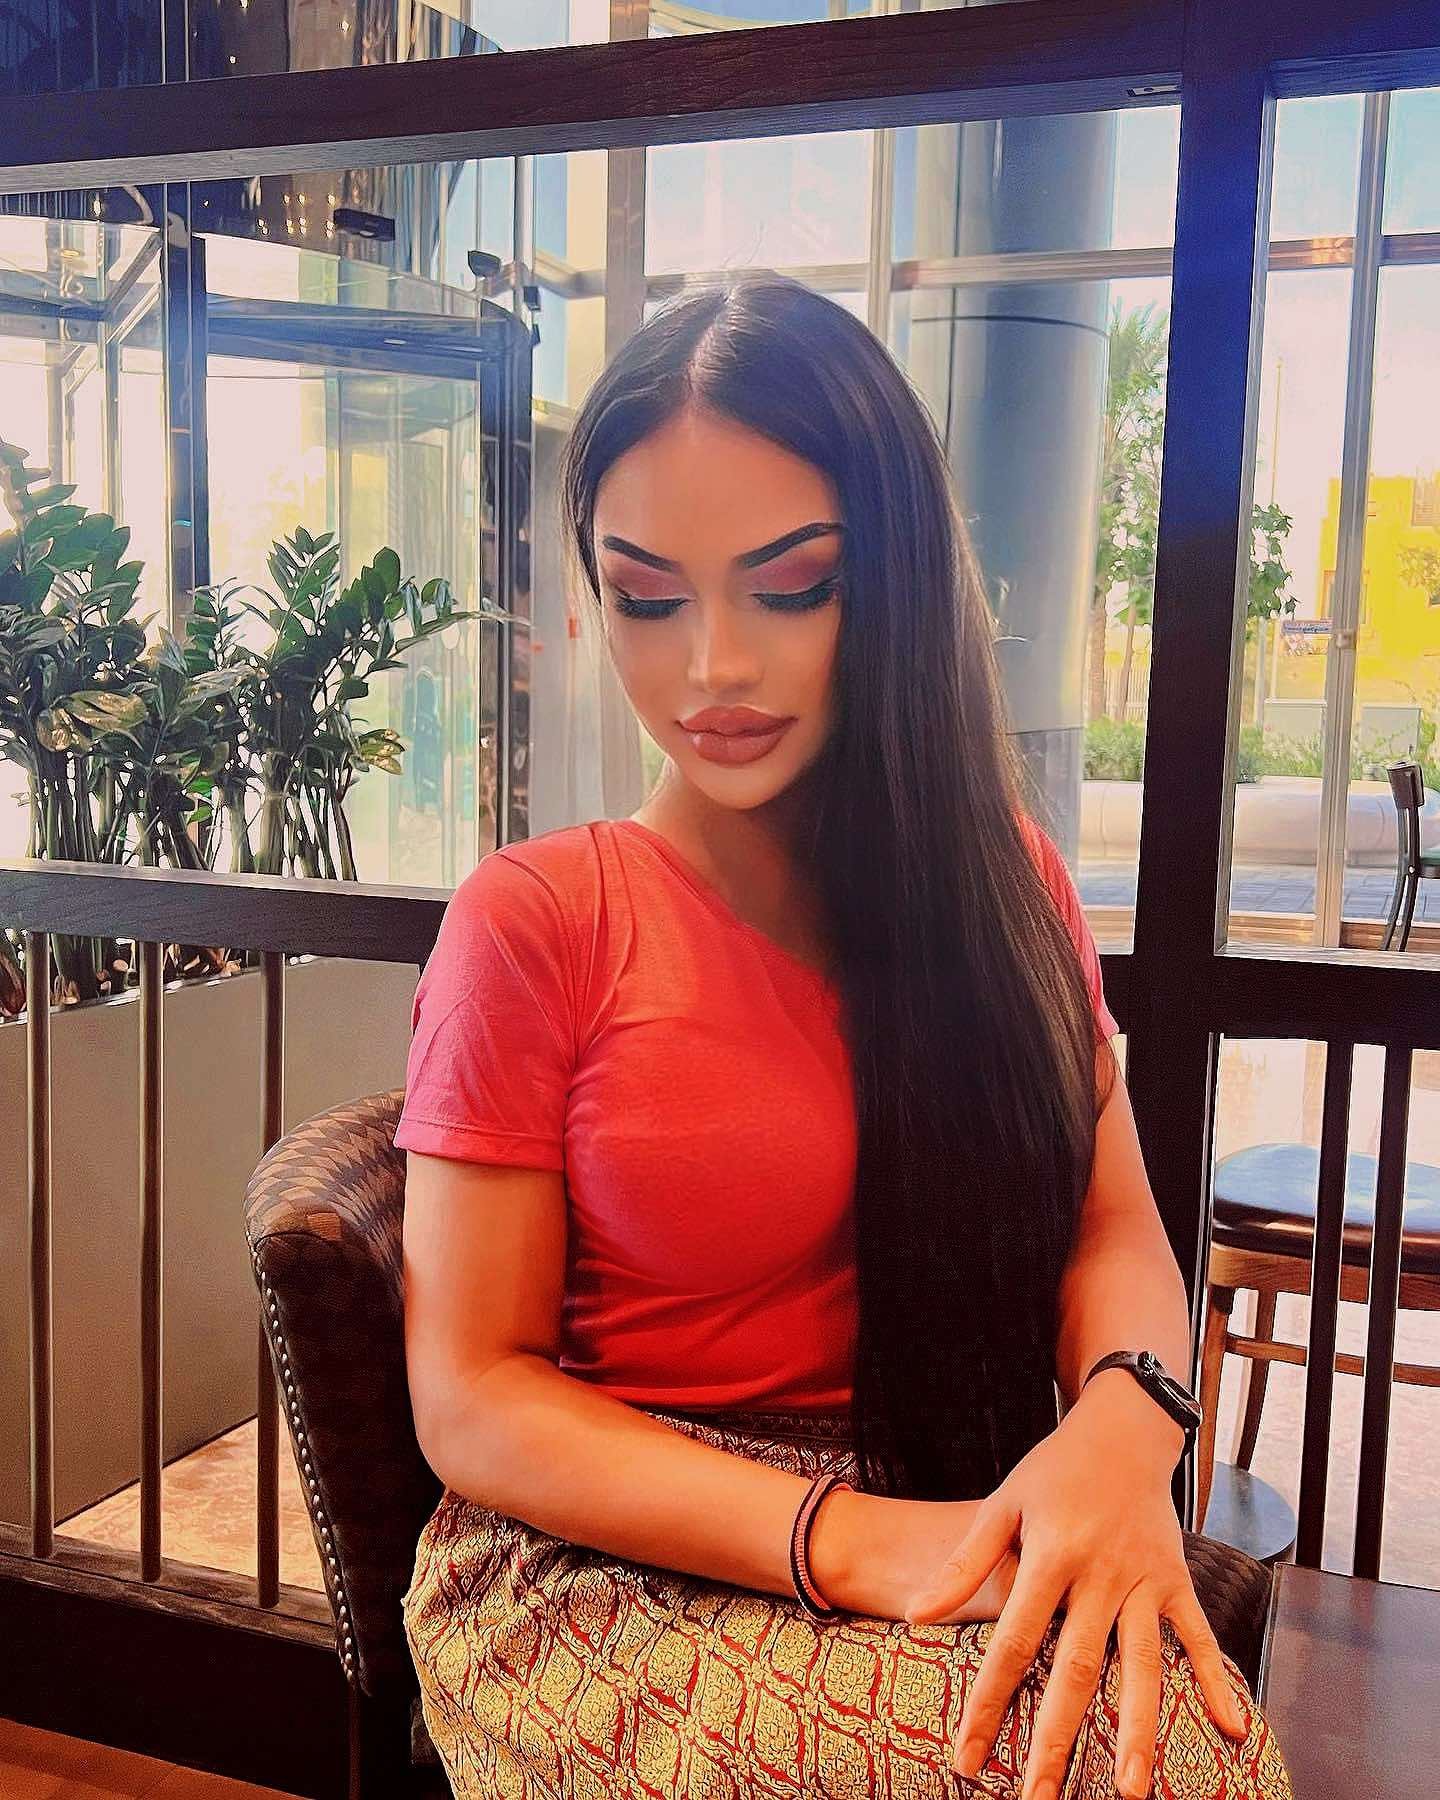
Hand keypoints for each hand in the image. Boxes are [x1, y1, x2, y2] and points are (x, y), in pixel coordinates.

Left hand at [902, 1376, 1249, 1799]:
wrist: (1122, 1431)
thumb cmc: (1052, 1472)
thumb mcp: (1002, 1505)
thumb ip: (965, 1564)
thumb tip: (917, 1615)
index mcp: (1052, 1556)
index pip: (1015, 1642)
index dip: (989, 1701)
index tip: (967, 1757)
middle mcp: (1101, 1573)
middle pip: (1077, 1668)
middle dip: (1057, 1738)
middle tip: (1040, 1798)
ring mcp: (1145, 1579)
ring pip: (1142, 1665)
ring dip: (1138, 1729)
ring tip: (1128, 1790)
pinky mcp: (1178, 1579)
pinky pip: (1197, 1636)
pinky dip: (1214, 1680)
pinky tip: (1228, 1730)